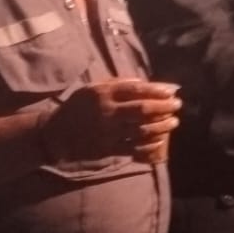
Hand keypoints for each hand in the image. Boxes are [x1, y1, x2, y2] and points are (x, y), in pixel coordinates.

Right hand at [41, 79, 180, 163]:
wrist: (56, 134)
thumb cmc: (78, 108)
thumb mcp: (92, 89)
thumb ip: (116, 84)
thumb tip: (144, 83)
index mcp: (102, 93)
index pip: (136, 89)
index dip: (157, 91)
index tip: (171, 92)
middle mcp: (106, 112)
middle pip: (142, 110)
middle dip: (164, 108)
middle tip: (177, 106)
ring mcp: (108, 132)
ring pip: (142, 130)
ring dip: (161, 126)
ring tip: (173, 122)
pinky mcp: (108, 149)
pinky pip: (134, 148)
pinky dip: (150, 145)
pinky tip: (160, 141)